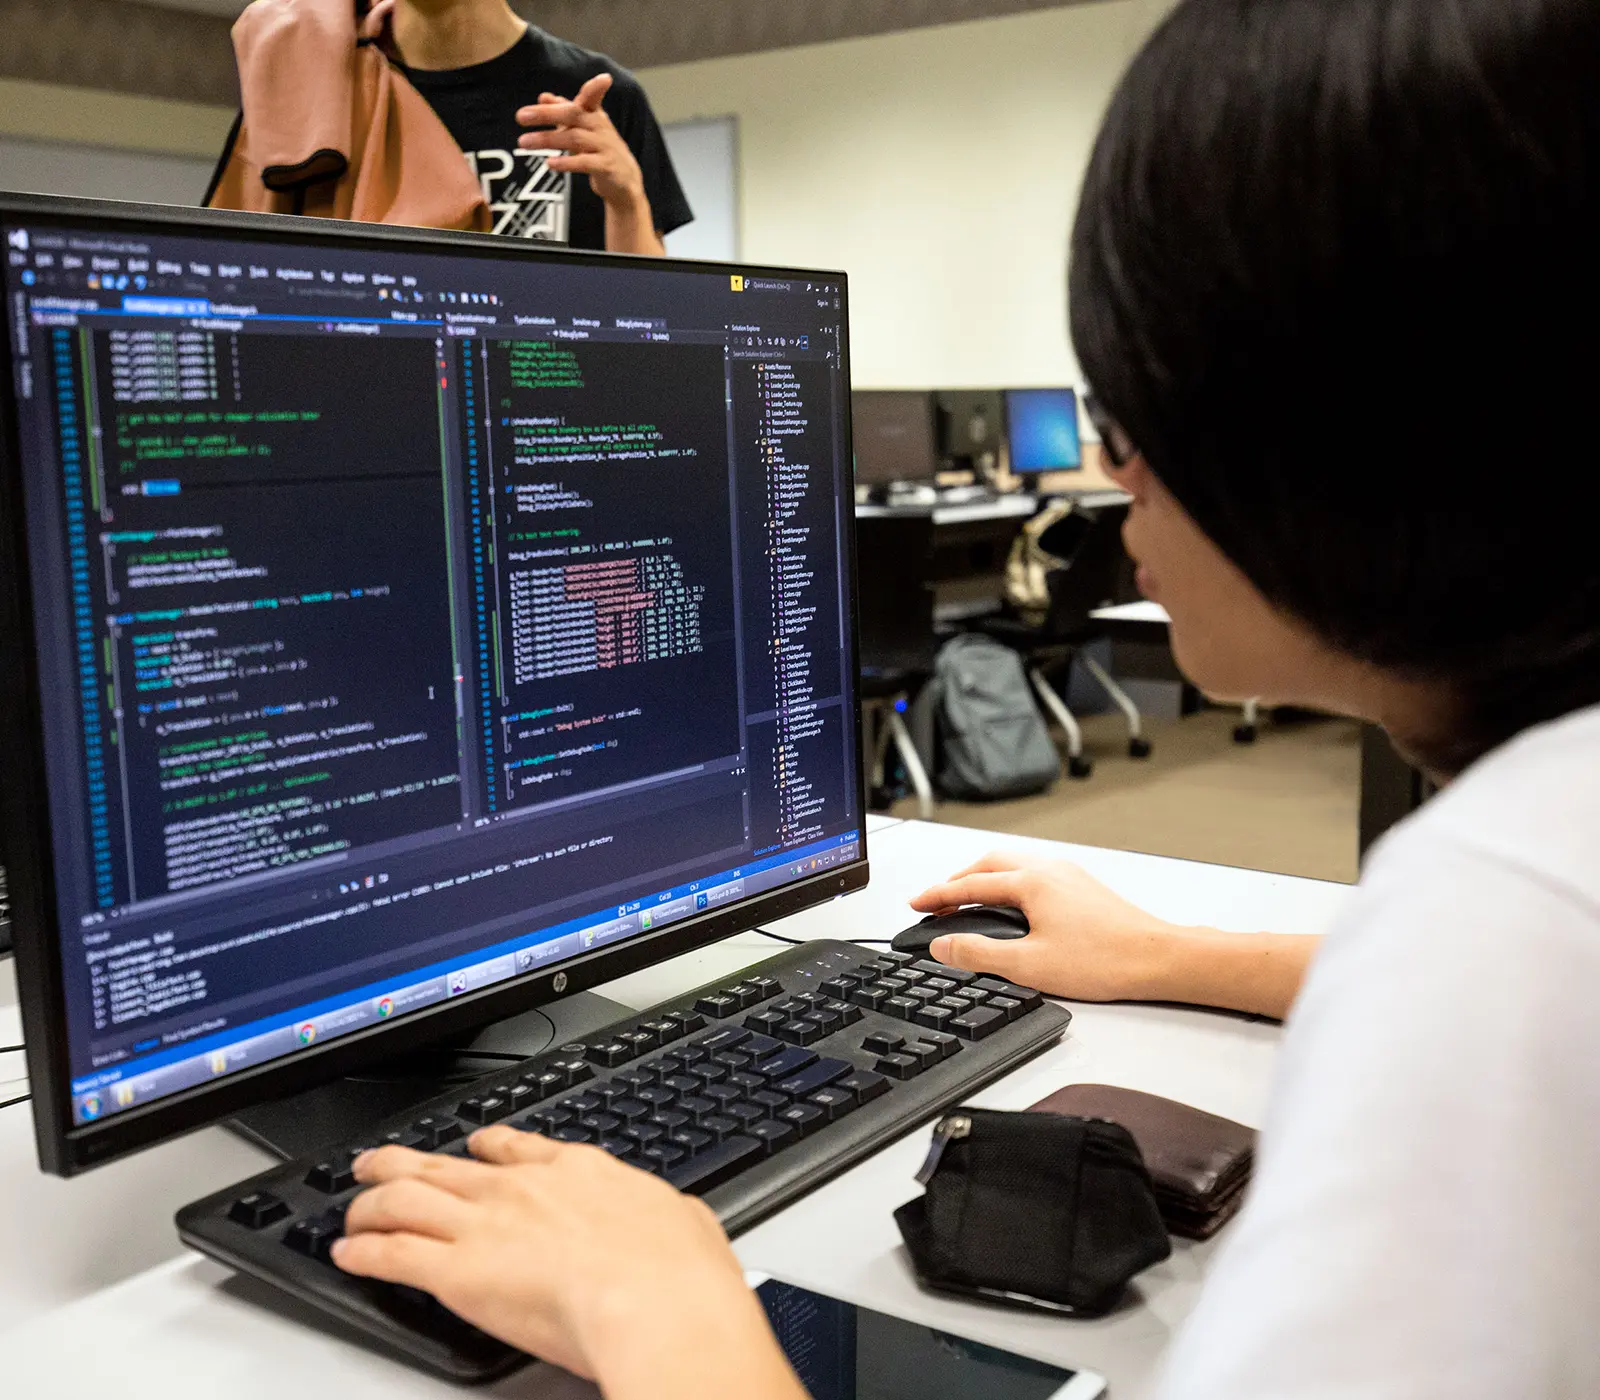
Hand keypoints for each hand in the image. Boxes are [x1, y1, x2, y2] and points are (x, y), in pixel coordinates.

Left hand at [333, 1131, 801, 1397]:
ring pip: (406, 1198)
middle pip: (446, 1165)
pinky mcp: (457, 1272)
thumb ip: (665, 1216)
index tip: (473, 1146)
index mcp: (577, 1172)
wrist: (655, 1302)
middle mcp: (522, 1188)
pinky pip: (393, 1252)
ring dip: (372, 1200)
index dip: (486, 1146)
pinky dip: (363, 1251)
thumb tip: (680, 1221)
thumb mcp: (685, 1221)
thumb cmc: (678, 1272)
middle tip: (380, 1161)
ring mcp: (486, 1225)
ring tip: (353, 1205)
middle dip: (406, 1161)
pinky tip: (348, 1253)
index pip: (517, 1148)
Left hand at [518, 73, 645, 210]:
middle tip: (521, 116)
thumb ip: (564, 112)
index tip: (599, 78)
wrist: (624, 181)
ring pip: (574, 138)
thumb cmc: (600, 150)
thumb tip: (542, 96)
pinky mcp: (606, 167)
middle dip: (546, 114)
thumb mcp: (584, 129)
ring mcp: (604, 147)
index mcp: (595, 115)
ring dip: (547, 139)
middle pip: (573, 115)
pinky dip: (566, 163)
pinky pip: (584, 163)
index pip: (591, 97)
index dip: (595, 87)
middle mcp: (600, 127)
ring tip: (524, 142)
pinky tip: (549, 163)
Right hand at [910, 850, 1188, 1000]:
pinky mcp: (1084, 887)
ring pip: (1013, 866)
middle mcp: (1049, 870)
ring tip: (968, 899)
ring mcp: (1069, 876)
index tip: (916, 903)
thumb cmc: (1105, 961)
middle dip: (958, 880)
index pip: (970, 885)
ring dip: (984, 878)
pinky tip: (1013, 904)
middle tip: (937, 899)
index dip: (938, 895)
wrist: (1158, 959)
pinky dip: (1009, 882)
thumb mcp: (1029, 965)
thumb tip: (943, 945)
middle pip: (989, 864)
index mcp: (1032, 883)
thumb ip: (979, 955)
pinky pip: (1034, 873)